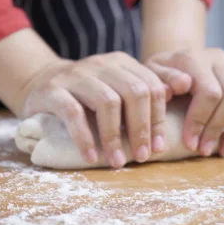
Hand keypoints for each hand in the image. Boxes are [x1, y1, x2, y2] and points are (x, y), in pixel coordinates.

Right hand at [21, 52, 168, 167]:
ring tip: (118, 161)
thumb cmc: (87, 93)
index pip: (151, 86)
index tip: (159, 147)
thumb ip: (147, 88)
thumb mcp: (117, 86)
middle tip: (143, 156)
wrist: (42, 82)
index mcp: (121, 63)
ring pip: (106, 102)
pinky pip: (73, 113)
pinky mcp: (52, 90)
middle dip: (142, 128)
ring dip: (115, 137)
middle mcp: (100, 64)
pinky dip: (85, 137)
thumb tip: (182, 87)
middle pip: (134, 92)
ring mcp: (75, 75)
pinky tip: (92, 156)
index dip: (158, 118)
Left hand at [144, 48, 223, 157]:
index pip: (209, 91)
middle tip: (204, 150)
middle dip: (219, 128)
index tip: (190, 144)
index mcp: (195, 58)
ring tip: (223, 152)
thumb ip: (162, 80)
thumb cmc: (160, 76)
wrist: (175, 64)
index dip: (201, 120)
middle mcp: (220, 60)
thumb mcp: (151, 75)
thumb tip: (181, 85)